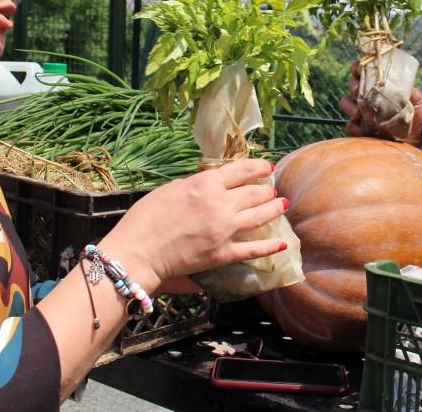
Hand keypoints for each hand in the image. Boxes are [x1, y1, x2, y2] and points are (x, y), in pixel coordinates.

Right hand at [98, 159, 287, 293]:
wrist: (139, 251)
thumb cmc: (146, 217)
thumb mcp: (172, 188)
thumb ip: (197, 185)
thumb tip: (214, 184)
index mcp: (206, 184)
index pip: (241, 170)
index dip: (258, 167)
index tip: (267, 167)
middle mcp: (221, 204)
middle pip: (254, 193)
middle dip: (267, 190)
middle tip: (272, 190)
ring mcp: (225, 230)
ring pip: (260, 217)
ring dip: (274, 209)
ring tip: (282, 205)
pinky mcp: (224, 254)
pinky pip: (254, 249)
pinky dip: (271, 246)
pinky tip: (283, 243)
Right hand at [338, 61, 421, 145]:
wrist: (412, 142)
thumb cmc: (414, 120)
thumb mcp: (417, 105)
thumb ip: (413, 95)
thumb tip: (408, 88)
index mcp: (379, 87)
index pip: (365, 72)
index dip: (358, 67)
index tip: (358, 68)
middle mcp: (368, 97)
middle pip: (353, 84)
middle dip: (353, 85)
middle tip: (358, 89)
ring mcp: (361, 113)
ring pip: (345, 103)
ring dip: (348, 105)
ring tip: (358, 112)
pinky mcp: (358, 129)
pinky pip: (349, 126)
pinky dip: (353, 127)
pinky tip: (362, 130)